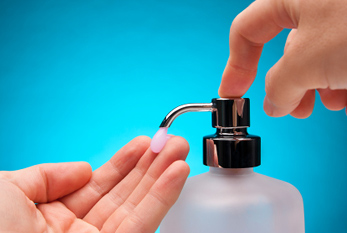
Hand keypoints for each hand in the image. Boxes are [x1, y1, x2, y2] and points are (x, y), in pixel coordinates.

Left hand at [0, 136, 189, 232]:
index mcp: (52, 217)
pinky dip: (162, 198)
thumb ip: (46, 175)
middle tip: (172, 143)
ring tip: (179, 152)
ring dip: (162, 177)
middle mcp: (79, 231)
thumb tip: (84, 169)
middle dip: (150, 165)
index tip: (144, 143)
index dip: (123, 162)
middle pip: (124, 192)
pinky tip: (176, 174)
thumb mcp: (8, 190)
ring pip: (138, 205)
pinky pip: (143, 223)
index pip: (98, 184)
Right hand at [219, 0, 346, 117]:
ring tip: (331, 103)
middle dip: (287, 86)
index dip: (235, 66)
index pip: (245, 32)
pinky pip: (340, 57)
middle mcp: (312, 4)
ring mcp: (339, 16)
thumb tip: (274, 104)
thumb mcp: (308, 61)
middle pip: (285, 52)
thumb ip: (279, 85)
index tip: (232, 93)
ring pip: (315, 57)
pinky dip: (341, 81)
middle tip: (287, 108)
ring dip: (317, 88)